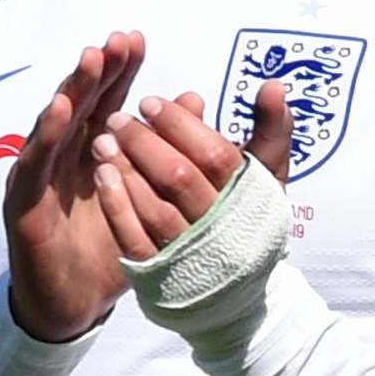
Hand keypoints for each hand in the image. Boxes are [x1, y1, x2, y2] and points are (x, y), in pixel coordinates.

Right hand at [1, 32, 148, 341]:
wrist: (73, 305)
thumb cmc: (109, 248)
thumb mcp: (149, 199)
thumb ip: (170, 151)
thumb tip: (194, 99)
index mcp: (92, 150)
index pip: (107, 101)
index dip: (120, 71)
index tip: (136, 40)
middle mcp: (63, 155)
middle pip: (81, 103)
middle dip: (99, 70)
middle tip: (118, 40)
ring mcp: (40, 175)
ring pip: (55, 124)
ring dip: (72, 89)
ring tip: (91, 59)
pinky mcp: (24, 202)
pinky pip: (34, 163)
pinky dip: (44, 134)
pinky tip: (58, 109)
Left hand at [89, 83, 293, 258]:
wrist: (237, 290)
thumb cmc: (247, 216)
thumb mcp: (268, 175)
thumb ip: (270, 129)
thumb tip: (272, 86)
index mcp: (249, 198)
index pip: (216, 155)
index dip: (180, 125)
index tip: (150, 101)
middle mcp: (220, 227)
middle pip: (180, 179)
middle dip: (145, 143)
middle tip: (119, 118)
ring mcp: (189, 253)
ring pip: (155, 209)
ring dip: (126, 170)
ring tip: (103, 140)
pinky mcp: (161, 274)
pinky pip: (135, 240)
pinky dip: (117, 206)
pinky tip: (102, 176)